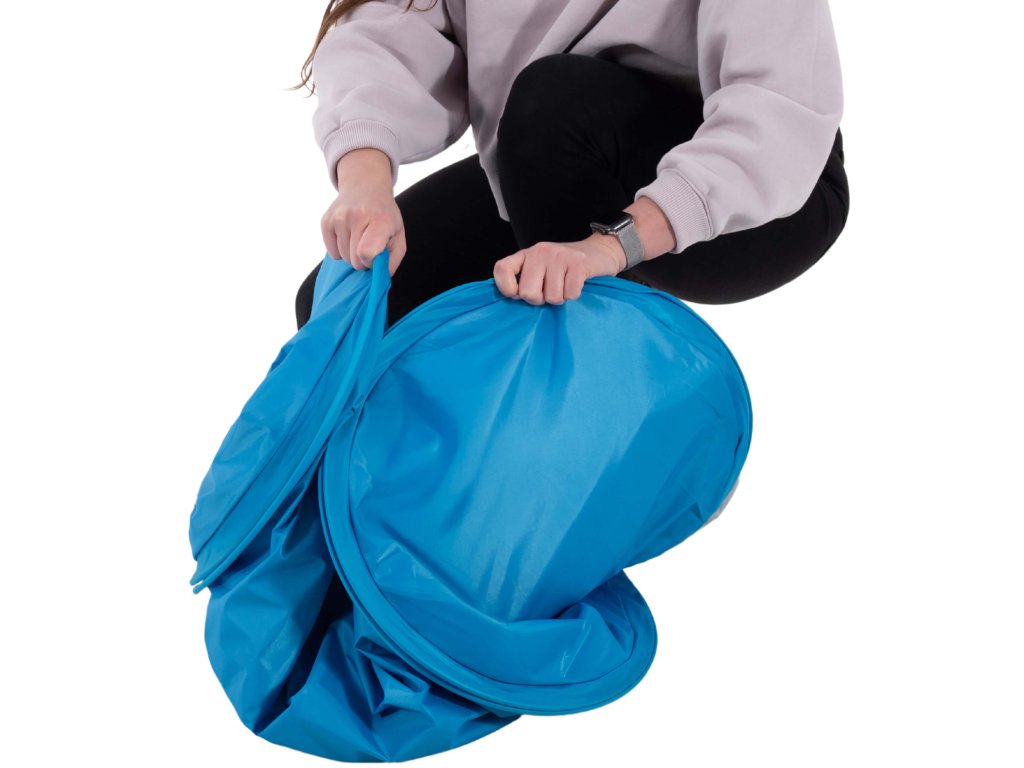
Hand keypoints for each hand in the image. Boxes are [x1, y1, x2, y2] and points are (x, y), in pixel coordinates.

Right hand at [320, 148, 406, 276]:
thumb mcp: (398, 235)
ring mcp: (339, 217)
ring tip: (359, 237)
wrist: (365, 187)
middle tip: (369, 244)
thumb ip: (392, 259)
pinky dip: (340, 250)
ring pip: (343, 258)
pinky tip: (348, 235)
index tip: (376, 256)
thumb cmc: (384, 216)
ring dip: (351, 254)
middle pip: (354, 260)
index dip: (371, 262)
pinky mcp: (326, 221)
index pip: (367, 253)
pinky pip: (332, 253)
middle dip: (363, 260)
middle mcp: (357, 216)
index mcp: (380, 220)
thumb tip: (379, 277)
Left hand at [492, 232, 626, 304]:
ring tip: (565, 285)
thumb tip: (514, 298)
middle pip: (528, 293)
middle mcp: (540, 251)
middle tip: (550, 291)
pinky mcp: (578, 263)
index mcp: (526, 254)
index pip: (502, 269)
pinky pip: (570, 294)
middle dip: (540, 299)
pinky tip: (576, 284)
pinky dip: (574, 295)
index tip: (518, 295)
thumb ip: (525, 280)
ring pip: (552, 297)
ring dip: (560, 298)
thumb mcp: (541, 269)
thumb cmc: (565, 268)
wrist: (600, 251)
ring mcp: (559, 256)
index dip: (507, 288)